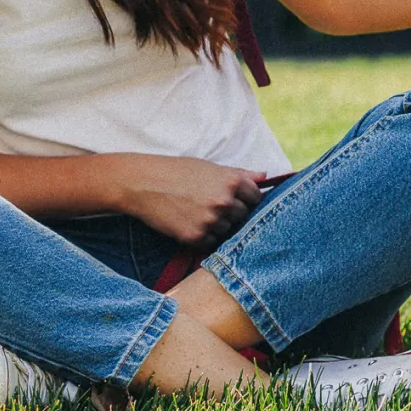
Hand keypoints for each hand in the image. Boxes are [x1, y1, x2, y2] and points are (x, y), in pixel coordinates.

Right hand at [108, 154, 264, 248]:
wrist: (144, 183)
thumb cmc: (178, 171)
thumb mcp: (210, 167)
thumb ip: (240, 174)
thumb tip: (266, 176)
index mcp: (231, 181)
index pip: (256, 198)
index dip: (248, 199)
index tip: (238, 200)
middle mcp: (224, 202)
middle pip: (244, 216)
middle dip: (234, 213)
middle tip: (213, 206)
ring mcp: (211, 220)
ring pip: (228, 231)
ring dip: (219, 226)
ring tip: (199, 212)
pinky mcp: (196, 236)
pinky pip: (211, 242)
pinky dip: (205, 236)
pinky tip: (191, 222)